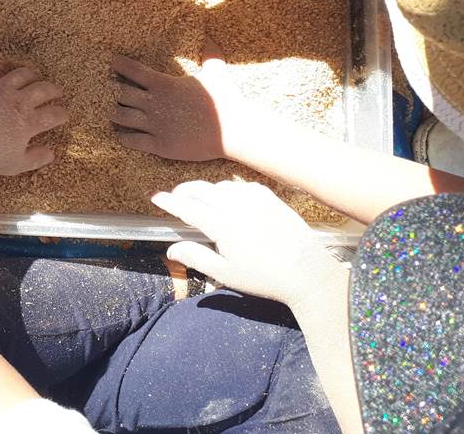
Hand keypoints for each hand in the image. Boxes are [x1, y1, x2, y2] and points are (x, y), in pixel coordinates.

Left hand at [0, 61, 66, 176]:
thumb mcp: (15, 164)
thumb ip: (35, 158)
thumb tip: (51, 154)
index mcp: (28, 122)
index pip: (53, 114)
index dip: (62, 114)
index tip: (64, 114)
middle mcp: (18, 101)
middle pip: (43, 89)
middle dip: (54, 90)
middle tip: (57, 91)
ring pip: (22, 73)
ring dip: (32, 74)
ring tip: (35, 76)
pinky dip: (1, 67)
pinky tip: (4, 69)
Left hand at [110, 43, 249, 160]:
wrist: (235, 131)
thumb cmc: (226, 101)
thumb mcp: (217, 72)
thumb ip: (210, 54)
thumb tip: (211, 36)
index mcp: (164, 84)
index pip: (132, 70)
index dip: (118, 65)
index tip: (110, 62)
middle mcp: (155, 103)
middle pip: (120, 95)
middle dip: (110, 92)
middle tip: (101, 89)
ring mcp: (156, 125)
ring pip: (121, 118)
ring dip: (113, 114)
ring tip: (107, 111)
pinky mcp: (160, 145)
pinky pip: (133, 141)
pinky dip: (124, 138)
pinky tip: (121, 136)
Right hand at [152, 180, 339, 306]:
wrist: (307, 272)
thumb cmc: (264, 278)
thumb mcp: (225, 274)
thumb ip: (196, 258)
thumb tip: (171, 249)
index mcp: (221, 225)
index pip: (186, 207)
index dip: (168, 201)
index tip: (156, 198)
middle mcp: (235, 206)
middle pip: (200, 189)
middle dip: (183, 191)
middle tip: (174, 197)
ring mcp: (254, 199)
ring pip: (220, 186)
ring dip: (205, 190)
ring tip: (199, 200)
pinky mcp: (269, 197)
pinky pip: (241, 185)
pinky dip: (228, 189)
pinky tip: (228, 198)